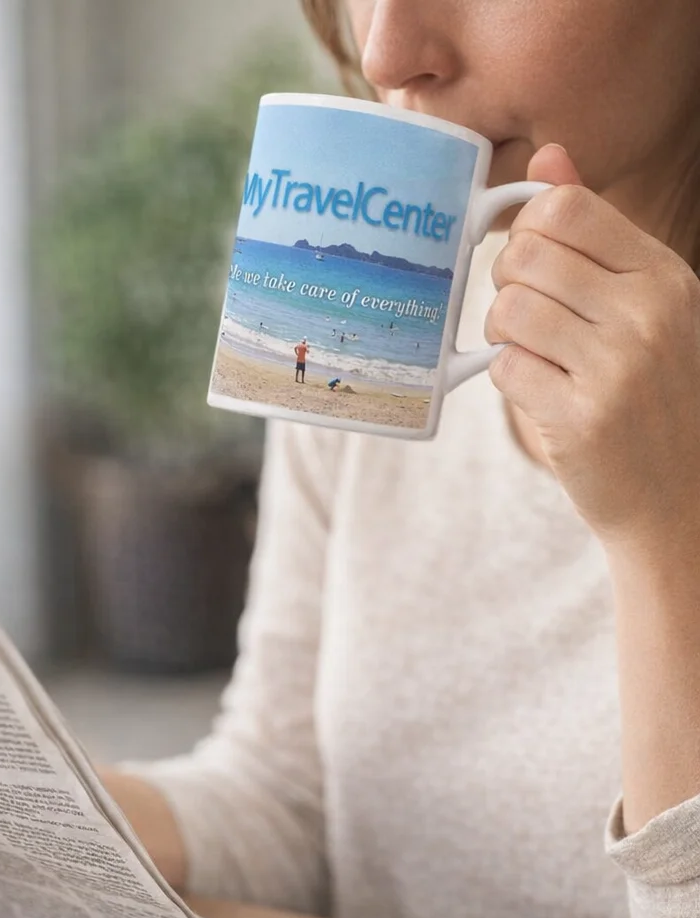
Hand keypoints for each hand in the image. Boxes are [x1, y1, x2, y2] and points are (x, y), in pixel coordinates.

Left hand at [487, 144, 699, 551]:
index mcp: (664, 274)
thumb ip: (593, 231)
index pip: (567, 207)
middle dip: (508, 283)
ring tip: (534, 354)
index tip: (533, 262)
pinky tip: (541, 391)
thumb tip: (547, 157)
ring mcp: (618, 367)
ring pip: (507, 309)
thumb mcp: (644, 302)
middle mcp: (648, 312)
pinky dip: (509, 377)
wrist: (678, 496)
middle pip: (525, 254)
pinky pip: (505, 367)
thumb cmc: (650, 392)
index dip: (528, 230)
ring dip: (502, 333)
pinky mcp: (582, 418)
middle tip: (528, 316)